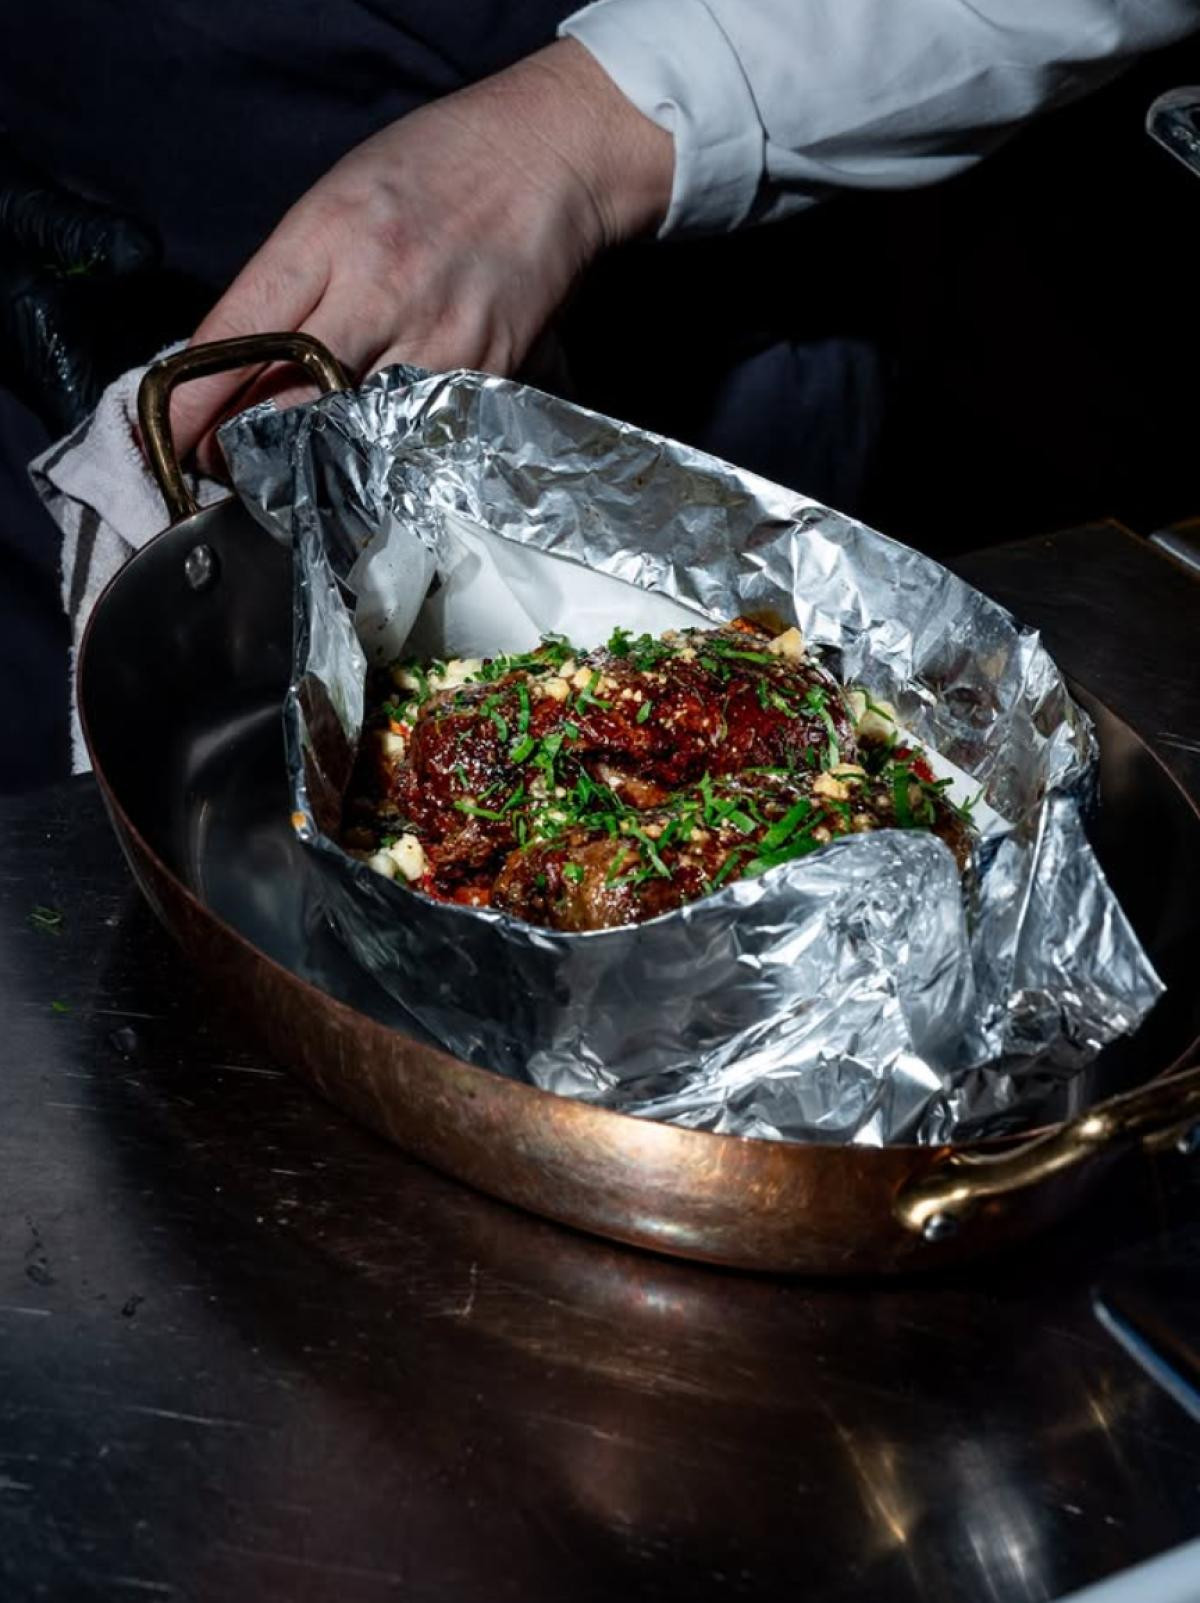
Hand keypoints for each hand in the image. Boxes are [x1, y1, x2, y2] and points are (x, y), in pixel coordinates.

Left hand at [170, 38, 672, 472]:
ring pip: (355, 433)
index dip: (194, 401)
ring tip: (294, 473)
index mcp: (328, 233)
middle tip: (225, 466)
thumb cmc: (434, 171)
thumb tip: (232, 360)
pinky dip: (385, 455)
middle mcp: (381, 288)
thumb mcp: (336, 200)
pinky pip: (419, 436)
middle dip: (246, 446)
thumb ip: (287, 278)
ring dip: (314, 463)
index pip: (238, 335)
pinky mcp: (486, 374)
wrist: (547, 160)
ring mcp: (439, 338)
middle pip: (290, 399)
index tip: (172, 438)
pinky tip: (371, 459)